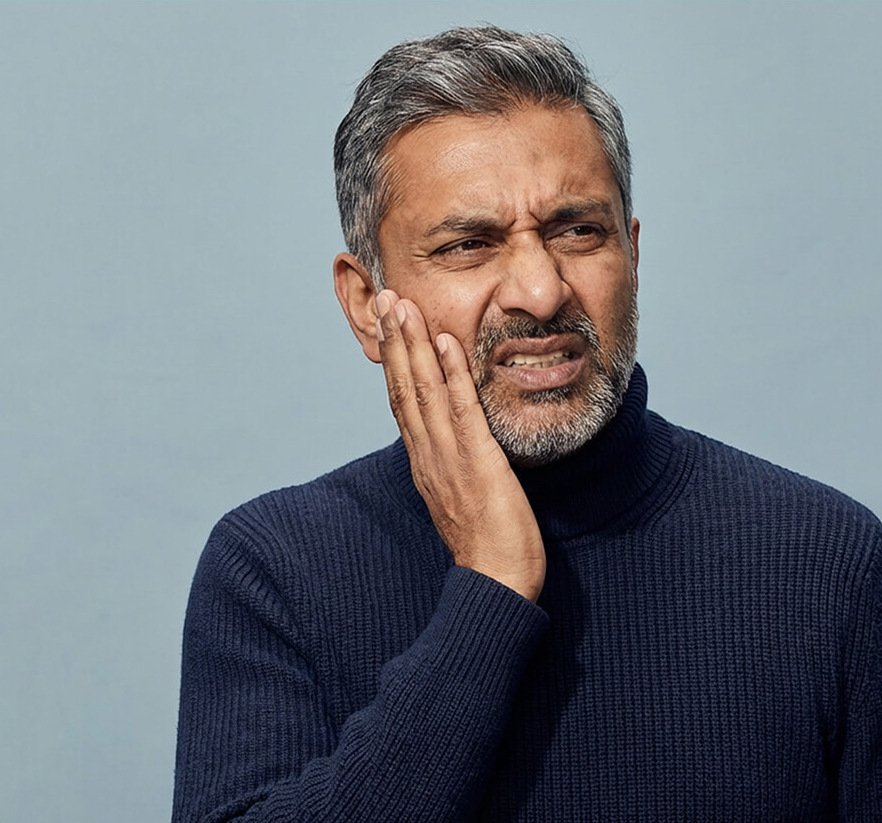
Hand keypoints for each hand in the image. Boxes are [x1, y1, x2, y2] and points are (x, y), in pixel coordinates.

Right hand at [374, 290, 545, 601]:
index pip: (402, 402)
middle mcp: (428, 455)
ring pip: (423, 391)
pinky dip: (450, 374)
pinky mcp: (477, 462)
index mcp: (424, 462)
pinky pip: (460, 410)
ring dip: (413, 345)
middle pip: (403, 388)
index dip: (394, 361)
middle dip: (394, 341)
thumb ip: (455, 466)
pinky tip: (446, 343)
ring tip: (403, 305)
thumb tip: (454, 445)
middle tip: (385, 297)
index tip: (389, 324)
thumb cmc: (488, 546)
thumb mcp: (462, 497)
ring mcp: (448, 457)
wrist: (496, 583)